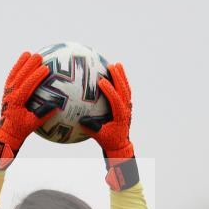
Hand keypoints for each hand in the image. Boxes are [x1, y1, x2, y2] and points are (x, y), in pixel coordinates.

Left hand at [0, 52, 55, 169]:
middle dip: (29, 65)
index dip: (36, 77)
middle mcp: (10, 94)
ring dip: (20, 63)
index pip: (27, 86)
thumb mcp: (33, 124)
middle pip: (19, 76)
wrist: (7, 130)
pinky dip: (16, 67)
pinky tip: (22, 60)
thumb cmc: (22, 128)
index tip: (45, 69)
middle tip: (39, 56)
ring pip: (13, 74)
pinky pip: (11, 76)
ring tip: (28, 53)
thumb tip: (57, 106)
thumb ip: (43, 115)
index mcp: (16, 101)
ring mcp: (7, 91)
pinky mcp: (7, 90)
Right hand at [79, 63, 138, 189]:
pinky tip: (115, 74)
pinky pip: (124, 90)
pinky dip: (121, 81)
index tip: (101, 81)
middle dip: (118, 77)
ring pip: (126, 88)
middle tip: (112, 66)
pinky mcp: (126, 105)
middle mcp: (126, 108)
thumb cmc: (109, 140)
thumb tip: (81, 120)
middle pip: (124, 89)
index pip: (116, 100)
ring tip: (117, 64)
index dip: (109, 90)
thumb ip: (92, 128)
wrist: (120, 144)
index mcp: (121, 115)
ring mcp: (127, 106)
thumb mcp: (100, 137)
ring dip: (122, 76)